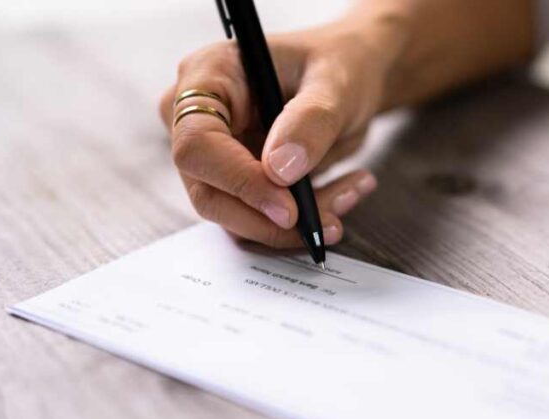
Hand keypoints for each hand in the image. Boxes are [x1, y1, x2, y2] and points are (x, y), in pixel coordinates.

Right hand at [160, 16, 400, 247]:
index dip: (238, 182)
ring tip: (351, 192)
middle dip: (270, 220)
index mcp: (208, 76)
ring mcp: (214, 156)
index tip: (289, 208)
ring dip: (296, 224)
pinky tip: (345, 193)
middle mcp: (198, 119)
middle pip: (208, 193)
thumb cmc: (338, 65)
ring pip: (237, 217)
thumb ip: (311, 121)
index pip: (197, 144)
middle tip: (330, 221)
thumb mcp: (336, 83)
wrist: (350, 79)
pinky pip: (261, 220)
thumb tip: (280, 171)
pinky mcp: (237, 184)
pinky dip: (305, 220)